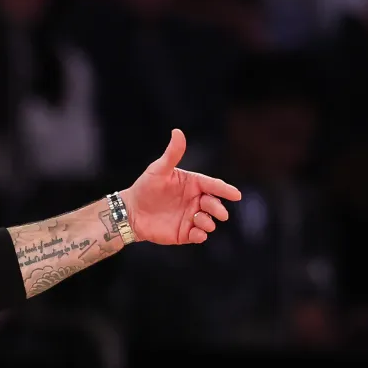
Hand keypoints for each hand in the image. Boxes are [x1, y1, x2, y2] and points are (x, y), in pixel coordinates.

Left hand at [122, 130, 241, 245]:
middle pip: (214, 205)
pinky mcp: (184, 233)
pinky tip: (197, 233)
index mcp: (193, 184)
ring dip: (208, 221)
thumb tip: (178, 131)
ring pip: (208, 221)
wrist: (131, 212)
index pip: (213, 186)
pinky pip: (198, 236)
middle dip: (218, 208)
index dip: (225, 190)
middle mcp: (195, 201)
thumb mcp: (158, 169)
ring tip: (198, 219)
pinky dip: (201, 235)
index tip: (236, 195)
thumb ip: (172, 154)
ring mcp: (191, 218)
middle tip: (218, 212)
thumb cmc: (145, 187)